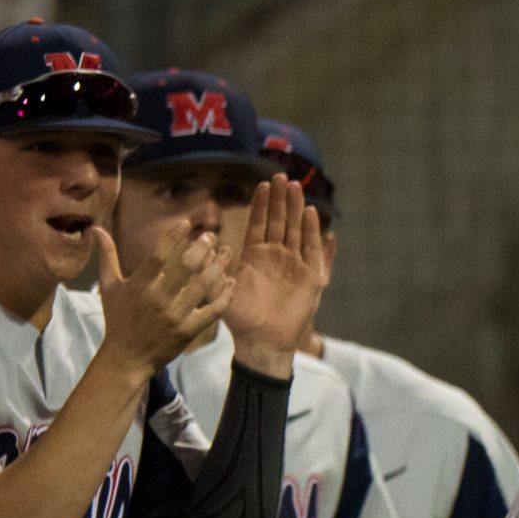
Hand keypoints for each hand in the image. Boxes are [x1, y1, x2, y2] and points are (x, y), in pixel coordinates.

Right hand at [91, 219, 233, 379]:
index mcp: (139, 285)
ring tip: (227, 251)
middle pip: (186, 268)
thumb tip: (97, 229)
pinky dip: (224, 295)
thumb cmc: (118, 318)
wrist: (127, 356)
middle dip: (201, 248)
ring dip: (218, 267)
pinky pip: (213, 310)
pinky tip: (231, 281)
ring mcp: (176, 315)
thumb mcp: (109, 287)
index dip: (173, 237)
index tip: (186, 223)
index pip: (158, 256)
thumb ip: (107, 256)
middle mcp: (159, 298)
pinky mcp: (190, 330)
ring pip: (203, 286)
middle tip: (211, 236)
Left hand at [224, 176, 326, 378]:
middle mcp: (276, 257)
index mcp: (255, 256)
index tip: (262, 184)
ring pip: (296, 230)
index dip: (261, 205)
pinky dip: (313, 232)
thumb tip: (205, 242)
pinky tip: (312, 214)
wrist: (262, 341)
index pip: (259, 224)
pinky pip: (312, 250)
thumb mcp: (219, 289)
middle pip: (280, 221)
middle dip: (281, 199)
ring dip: (297, 209)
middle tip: (282, 176)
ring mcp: (295, 265)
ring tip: (296, 188)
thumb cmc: (239, 319)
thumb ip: (212, 267)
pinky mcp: (310, 277)